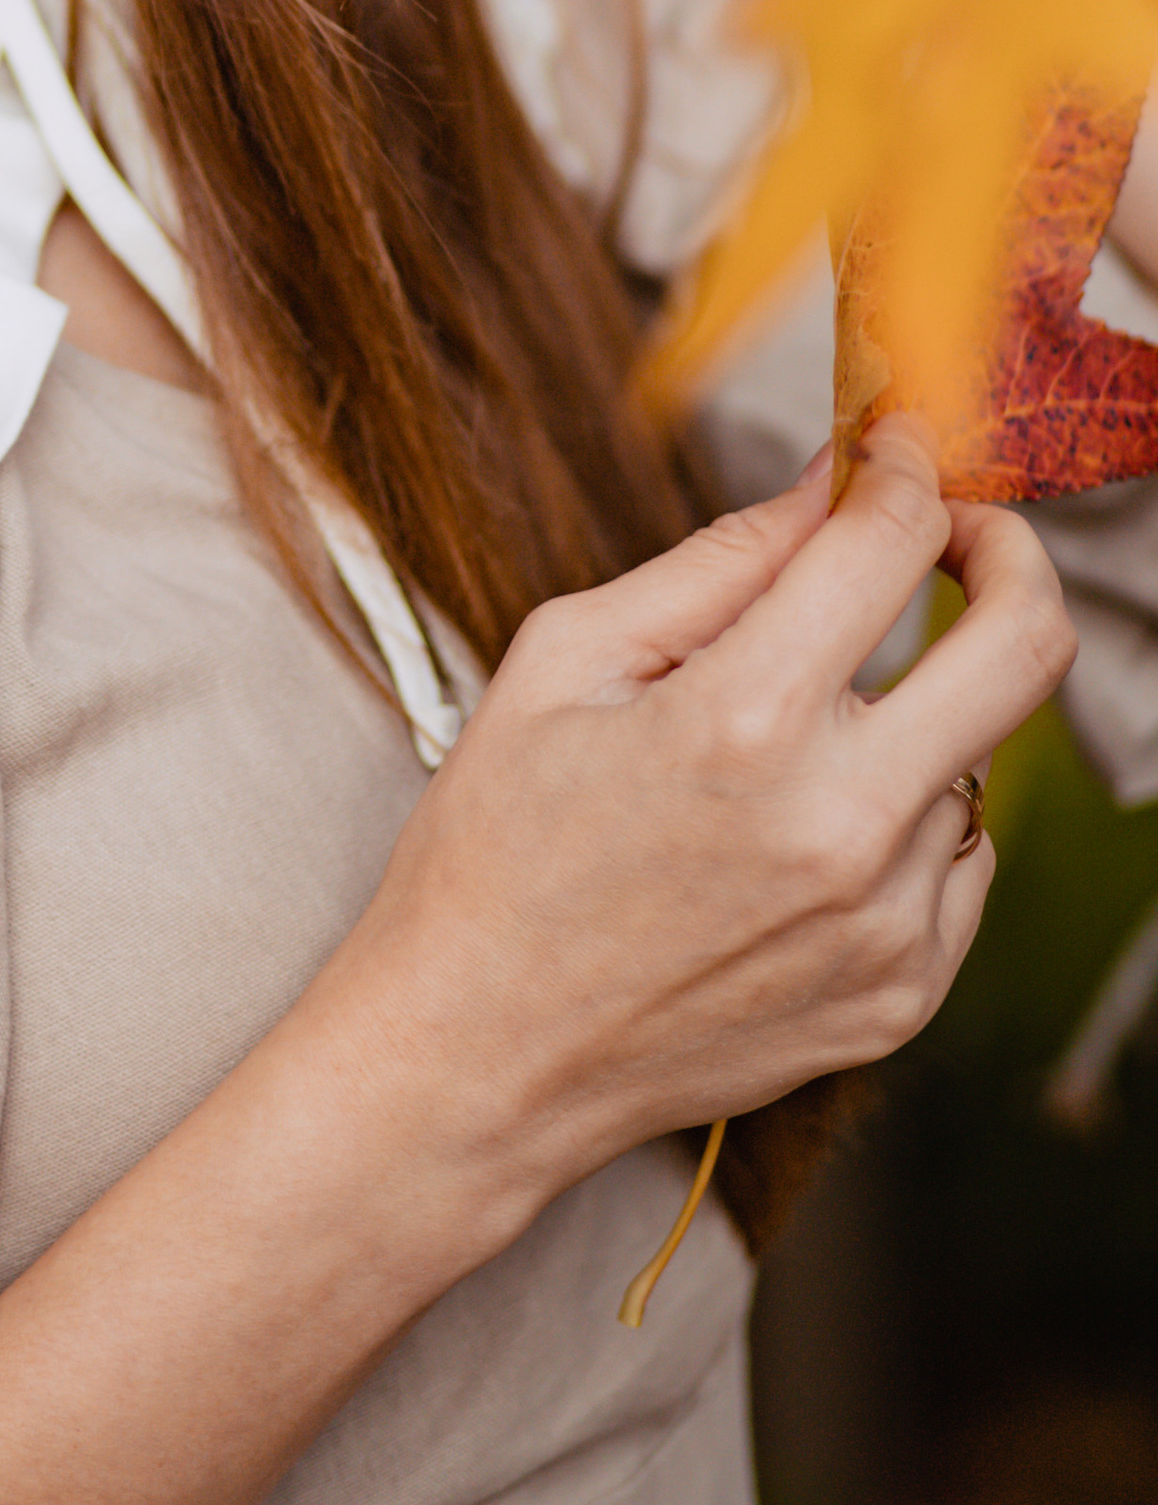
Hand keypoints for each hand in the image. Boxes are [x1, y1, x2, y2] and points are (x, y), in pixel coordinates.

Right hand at [315, 423, 1075, 1209]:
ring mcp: (888, 922)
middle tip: (955, 533)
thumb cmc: (498, 849)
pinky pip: (960, 858)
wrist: (477, 1055)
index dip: (901, 466)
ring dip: (917, 710)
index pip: (893, 541)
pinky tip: (800, 830)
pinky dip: (905, 815)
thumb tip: (825, 482)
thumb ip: (716, 563)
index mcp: (742, 720)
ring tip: (796, 737)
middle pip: (1025, 643)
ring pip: (982, 755)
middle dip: (1004, 552)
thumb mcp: (566, 660)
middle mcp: (842, 824)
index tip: (889, 449)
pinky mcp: (904, 994)